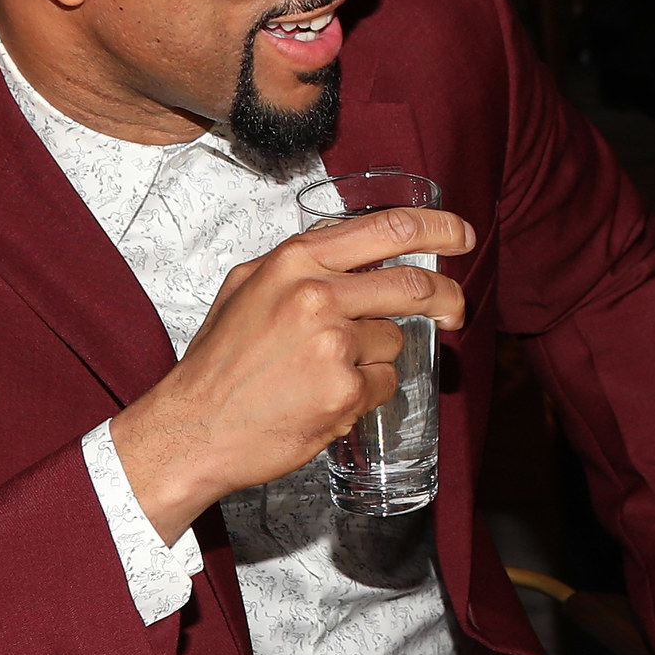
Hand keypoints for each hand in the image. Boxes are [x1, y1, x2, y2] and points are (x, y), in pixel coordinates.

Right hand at [109, 206, 475, 542]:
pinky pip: (385, 383)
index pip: (388, 228)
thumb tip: (354, 252)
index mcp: (295, 262)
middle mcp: (317, 295)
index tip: (461, 235)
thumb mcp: (248, 287)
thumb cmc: (220, 363)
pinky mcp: (345, 390)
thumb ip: (301, 264)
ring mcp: (334, 344)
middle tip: (454, 311)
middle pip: (414, 285)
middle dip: (447, 299)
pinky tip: (326, 397)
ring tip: (329, 373)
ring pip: (395, 341)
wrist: (194, 426)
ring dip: (378, 357)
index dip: (438, 229)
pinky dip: (368, 392)